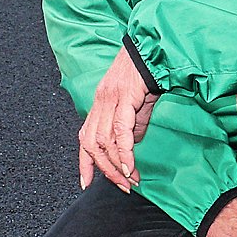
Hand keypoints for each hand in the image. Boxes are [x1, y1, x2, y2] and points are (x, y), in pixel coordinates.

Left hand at [78, 46, 156, 192]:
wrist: (152, 50)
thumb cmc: (145, 74)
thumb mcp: (137, 105)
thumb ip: (132, 126)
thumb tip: (130, 145)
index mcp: (99, 105)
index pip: (85, 139)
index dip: (84, 163)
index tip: (86, 183)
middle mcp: (99, 103)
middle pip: (93, 145)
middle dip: (106, 170)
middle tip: (122, 186)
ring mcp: (109, 100)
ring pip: (104, 141)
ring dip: (117, 165)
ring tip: (130, 179)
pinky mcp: (123, 97)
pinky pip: (120, 130)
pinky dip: (124, 151)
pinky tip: (130, 165)